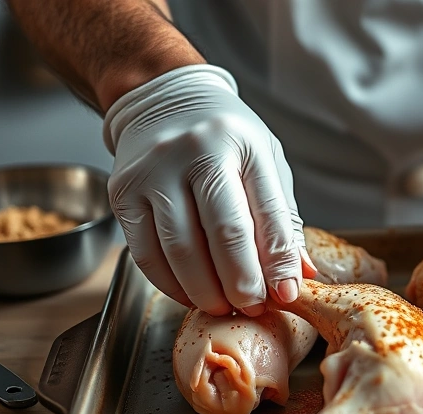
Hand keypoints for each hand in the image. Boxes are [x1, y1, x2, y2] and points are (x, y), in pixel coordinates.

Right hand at [103, 64, 314, 315]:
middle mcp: (195, 152)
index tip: (286, 295)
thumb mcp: (265, 162)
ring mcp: (153, 171)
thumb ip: (282, 218)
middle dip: (242, 283)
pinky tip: (190, 294)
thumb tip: (300, 275)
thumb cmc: (224, 137)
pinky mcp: (122, 192)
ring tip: (225, 307)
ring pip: (180, 250)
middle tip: (254, 307)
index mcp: (241, 143)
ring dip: (206, 291)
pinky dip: (171, 284)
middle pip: (223, 234)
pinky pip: (145, 253)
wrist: (162, 98)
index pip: (267, 212)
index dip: (278, 262)